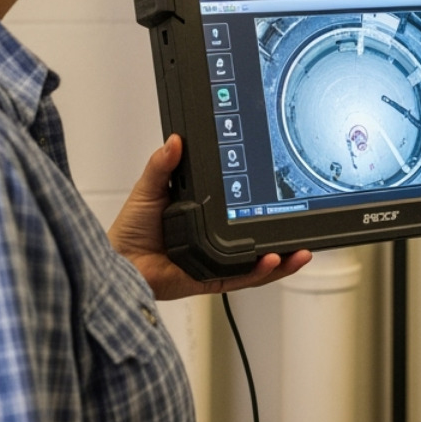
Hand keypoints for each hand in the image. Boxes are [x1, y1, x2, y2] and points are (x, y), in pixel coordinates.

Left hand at [109, 134, 311, 299]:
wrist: (117, 263)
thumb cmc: (128, 232)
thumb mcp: (150, 189)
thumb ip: (164, 165)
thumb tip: (175, 140)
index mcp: (206, 218)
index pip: (242, 210)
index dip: (265, 205)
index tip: (283, 192)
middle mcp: (215, 241)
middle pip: (258, 240)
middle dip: (285, 238)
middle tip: (303, 230)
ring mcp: (216, 263)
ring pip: (257, 264)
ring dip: (282, 259)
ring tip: (298, 252)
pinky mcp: (211, 281)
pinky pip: (241, 279)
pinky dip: (260, 272)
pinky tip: (272, 260)